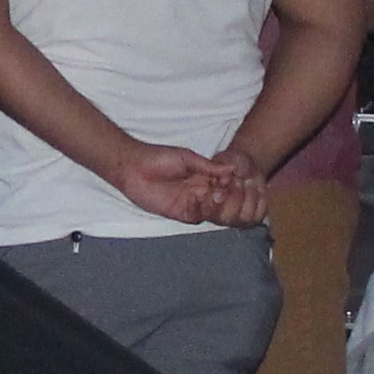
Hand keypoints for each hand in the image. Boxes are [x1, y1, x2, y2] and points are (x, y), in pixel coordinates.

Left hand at [114, 143, 260, 227]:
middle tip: (230, 189)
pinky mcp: (180, 213)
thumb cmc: (159, 158)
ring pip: (213, 211)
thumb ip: (208, 166)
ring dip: (217, 204)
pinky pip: (196, 216)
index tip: (240, 180)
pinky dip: (202, 209)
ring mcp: (191, 204)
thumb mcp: (187, 158)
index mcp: (205, 178)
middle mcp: (201, 193)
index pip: (226, 186)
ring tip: (217, 193)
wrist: (134, 167)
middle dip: (229, 197)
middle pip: (223, 201)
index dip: (233, 185)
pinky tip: (201, 198)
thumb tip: (231, 169)